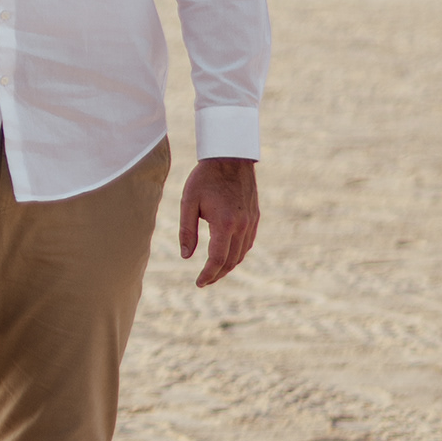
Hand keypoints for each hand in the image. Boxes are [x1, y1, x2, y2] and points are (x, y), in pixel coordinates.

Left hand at [180, 157, 260, 286]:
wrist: (230, 157)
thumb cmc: (205, 178)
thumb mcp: (189, 202)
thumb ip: (187, 231)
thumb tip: (186, 257)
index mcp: (224, 224)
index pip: (217, 259)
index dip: (207, 275)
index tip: (199, 283)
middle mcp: (242, 226)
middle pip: (231, 261)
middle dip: (217, 275)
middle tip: (204, 281)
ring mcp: (251, 222)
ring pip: (241, 254)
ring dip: (228, 266)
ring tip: (213, 272)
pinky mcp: (255, 217)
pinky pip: (248, 243)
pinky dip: (238, 254)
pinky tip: (227, 256)